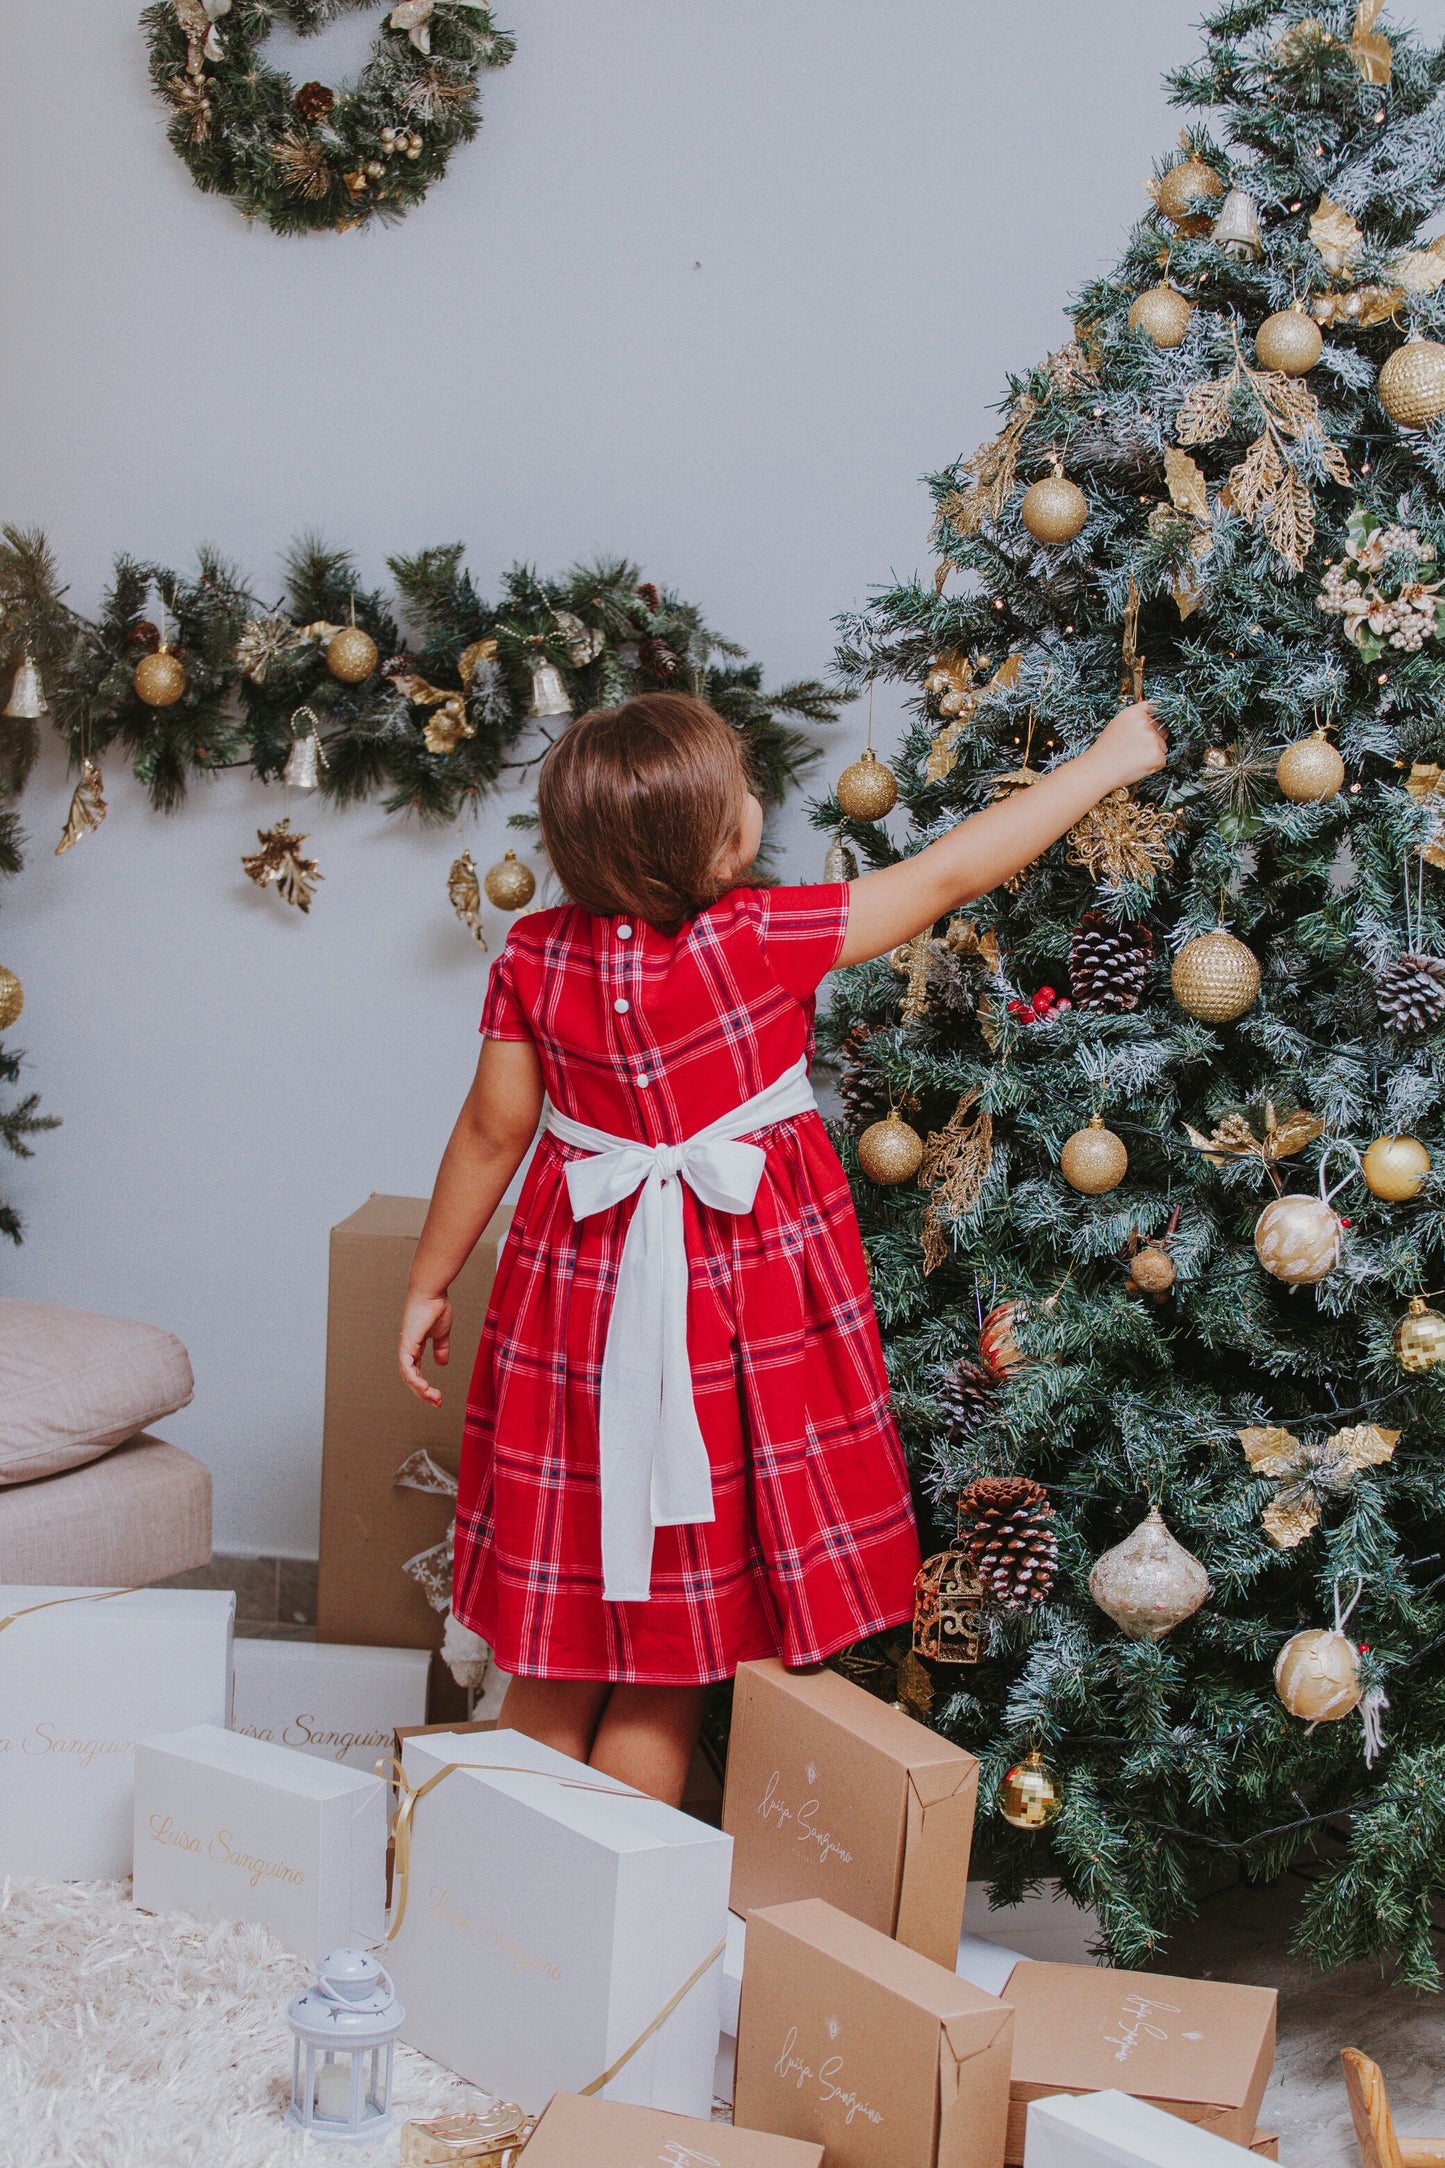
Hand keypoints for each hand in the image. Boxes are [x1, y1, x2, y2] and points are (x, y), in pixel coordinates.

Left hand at [399, 1290, 452, 1406]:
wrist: (431, 1292)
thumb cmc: (436, 1307)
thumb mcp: (442, 1333)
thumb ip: (441, 1348)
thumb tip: (442, 1363)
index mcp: (414, 1347)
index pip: (416, 1372)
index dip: (425, 1386)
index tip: (438, 1397)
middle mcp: (407, 1349)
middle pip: (411, 1378)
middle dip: (423, 1393)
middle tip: (437, 1403)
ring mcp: (405, 1348)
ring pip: (408, 1377)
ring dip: (420, 1390)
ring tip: (433, 1398)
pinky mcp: (406, 1345)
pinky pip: (407, 1368)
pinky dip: (414, 1380)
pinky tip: (424, 1388)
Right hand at [1089, 699, 1167, 787]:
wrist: (1100, 770)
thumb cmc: (1106, 750)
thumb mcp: (1117, 724)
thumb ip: (1136, 718)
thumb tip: (1153, 719)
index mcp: (1135, 713)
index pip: (1156, 708)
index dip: (1156, 717)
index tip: (1156, 723)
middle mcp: (1145, 723)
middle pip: (1161, 728)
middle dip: (1154, 737)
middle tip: (1135, 747)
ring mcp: (1153, 739)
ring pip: (1162, 745)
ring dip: (1153, 752)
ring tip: (1133, 757)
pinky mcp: (1157, 755)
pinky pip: (1161, 759)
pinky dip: (1153, 764)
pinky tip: (1138, 764)